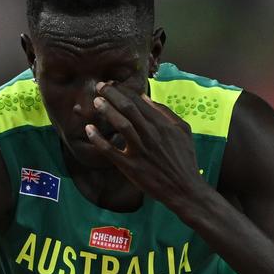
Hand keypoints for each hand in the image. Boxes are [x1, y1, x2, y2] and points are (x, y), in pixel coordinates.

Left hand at [84, 81, 205, 204]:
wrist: (184, 189)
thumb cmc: (184, 159)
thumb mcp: (182, 131)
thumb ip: (165, 114)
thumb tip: (147, 98)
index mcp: (163, 125)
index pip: (140, 102)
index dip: (125, 90)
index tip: (113, 84)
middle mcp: (151, 135)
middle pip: (128, 109)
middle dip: (113, 95)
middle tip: (101, 86)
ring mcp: (140, 151)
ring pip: (121, 125)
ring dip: (107, 111)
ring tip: (96, 101)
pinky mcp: (131, 166)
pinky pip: (111, 151)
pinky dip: (98, 139)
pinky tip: (89, 130)